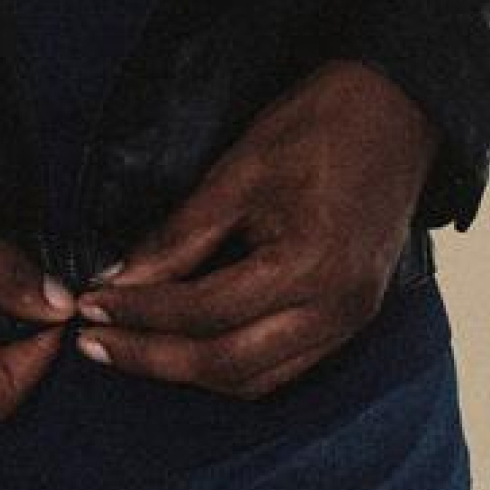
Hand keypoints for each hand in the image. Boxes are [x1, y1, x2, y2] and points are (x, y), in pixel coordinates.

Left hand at [66, 60, 441, 398]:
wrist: (399, 110)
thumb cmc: (319, 125)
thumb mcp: (239, 169)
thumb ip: (181, 235)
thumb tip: (121, 280)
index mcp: (310, 267)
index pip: (205, 312)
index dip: (140, 314)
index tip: (89, 306)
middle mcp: (336, 310)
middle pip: (229, 365)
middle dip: (154, 359)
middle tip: (93, 344)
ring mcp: (351, 321)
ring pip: (257, 379)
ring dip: (190, 372)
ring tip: (130, 349)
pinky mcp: (353, 318)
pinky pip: (284, 367)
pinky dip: (231, 365)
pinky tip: (188, 346)